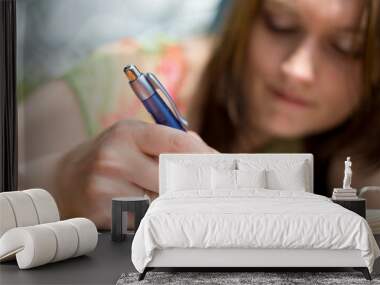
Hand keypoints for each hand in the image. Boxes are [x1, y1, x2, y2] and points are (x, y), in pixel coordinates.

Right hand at [53, 120, 216, 228]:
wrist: (66, 178)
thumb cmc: (110, 155)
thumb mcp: (133, 137)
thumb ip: (169, 142)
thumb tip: (210, 157)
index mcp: (128, 133)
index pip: (177, 143)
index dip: (204, 156)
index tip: (219, 167)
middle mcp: (115, 158)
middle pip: (174, 177)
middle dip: (189, 183)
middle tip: (202, 186)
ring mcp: (106, 188)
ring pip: (161, 201)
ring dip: (169, 200)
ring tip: (157, 192)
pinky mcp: (103, 214)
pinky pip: (144, 218)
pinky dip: (151, 214)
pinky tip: (141, 205)